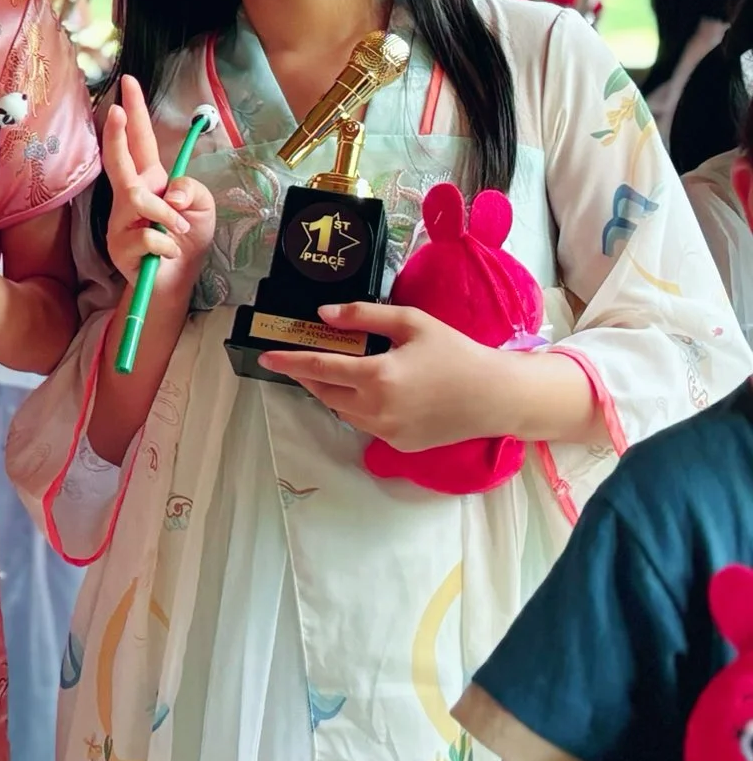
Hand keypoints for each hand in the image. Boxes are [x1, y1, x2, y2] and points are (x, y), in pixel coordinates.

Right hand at [103, 74, 215, 286]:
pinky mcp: (119, 246)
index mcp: (151, 179)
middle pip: (118, 159)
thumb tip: (170, 192)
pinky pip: (146, 236)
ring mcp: (120, 220)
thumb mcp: (203, 207)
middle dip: (116, 134)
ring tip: (181, 230)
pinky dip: (166, 245)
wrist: (176, 282)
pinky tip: (167, 254)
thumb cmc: (187, 240)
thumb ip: (191, 190)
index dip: (134, 111)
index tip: (129, 83)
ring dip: (166, 215)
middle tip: (114, 110)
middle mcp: (130, 195)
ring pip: (137, 200)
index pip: (140, 140)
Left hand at [258, 304, 507, 451]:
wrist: (496, 397)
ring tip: (330, 370)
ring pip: (341, 410)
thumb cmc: (456, 353)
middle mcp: (376, 409)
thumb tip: (323, 316)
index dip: (288, 361)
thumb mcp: (411, 323)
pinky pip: (363, 424)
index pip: (318, 368)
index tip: (264, 356)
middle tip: (296, 359)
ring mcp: (387, 432)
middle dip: (306, 375)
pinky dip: (353, 407)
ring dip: (329, 391)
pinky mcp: (399, 445)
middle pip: (324, 392)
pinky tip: (363, 390)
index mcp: (377, 377)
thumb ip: (362, 316)